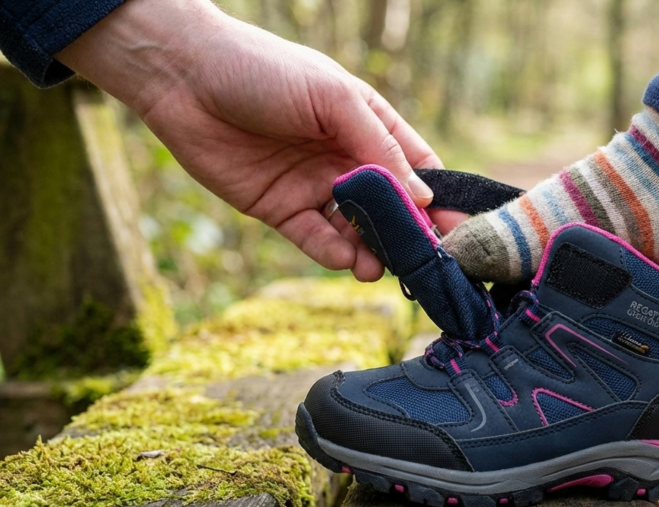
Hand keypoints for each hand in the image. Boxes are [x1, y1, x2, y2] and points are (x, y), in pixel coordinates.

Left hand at [56, 0, 442, 280]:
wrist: (183, 77)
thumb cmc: (264, 71)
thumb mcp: (334, 100)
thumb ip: (379, 150)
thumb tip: (423, 198)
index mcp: (369, 126)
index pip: (417, 170)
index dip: (440, 200)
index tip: (460, 231)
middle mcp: (347, 159)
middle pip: (391, 208)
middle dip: (407, 236)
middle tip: (422, 263)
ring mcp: (314, 187)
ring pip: (356, 231)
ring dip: (371, 252)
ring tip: (378, 268)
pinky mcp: (281, 209)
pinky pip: (316, 239)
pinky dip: (332, 253)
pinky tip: (344, 260)